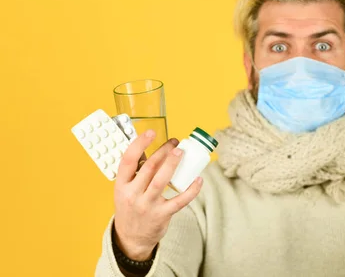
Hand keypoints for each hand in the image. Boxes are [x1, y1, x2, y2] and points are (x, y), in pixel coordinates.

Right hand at [113, 130, 203, 259]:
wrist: (131, 238)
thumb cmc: (130, 208)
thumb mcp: (124, 190)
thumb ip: (136, 173)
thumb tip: (155, 150)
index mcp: (121, 185)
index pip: (127, 160)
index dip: (139, 144)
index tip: (150, 132)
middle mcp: (132, 195)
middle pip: (149, 168)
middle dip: (163, 151)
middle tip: (174, 142)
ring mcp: (147, 206)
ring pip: (161, 181)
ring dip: (173, 164)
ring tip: (181, 152)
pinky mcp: (162, 215)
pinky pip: (179, 200)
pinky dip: (191, 189)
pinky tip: (198, 179)